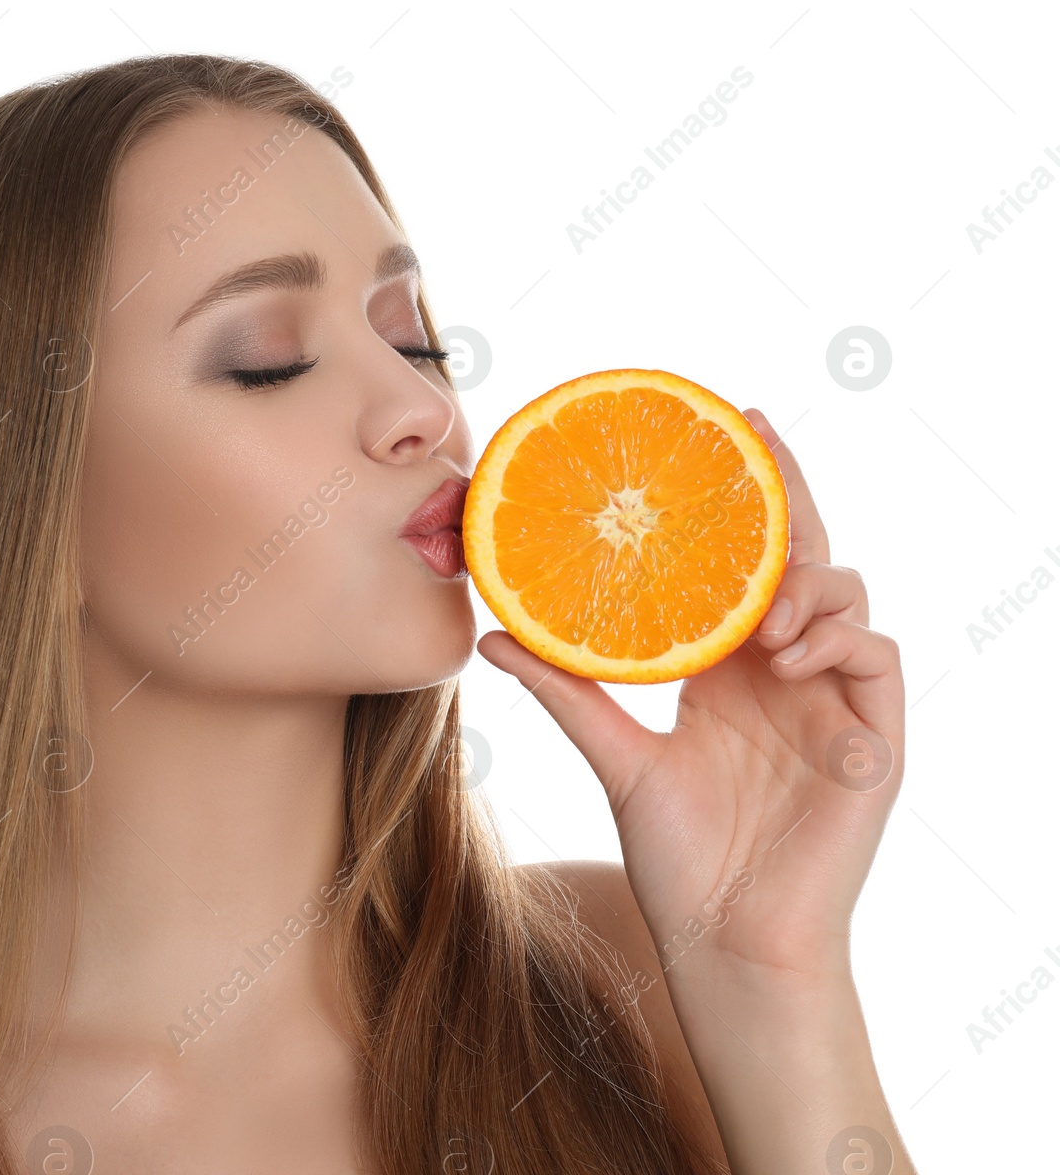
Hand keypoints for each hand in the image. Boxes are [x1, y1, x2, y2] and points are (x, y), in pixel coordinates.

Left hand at [477, 408, 904, 983]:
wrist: (723, 940)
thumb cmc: (676, 855)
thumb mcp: (614, 755)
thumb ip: (566, 689)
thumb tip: (492, 634)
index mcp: (726, 667)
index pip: (741, 565)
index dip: (739, 499)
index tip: (719, 430)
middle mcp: (782, 671)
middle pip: (799, 559)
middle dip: (784, 493)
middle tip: (754, 434)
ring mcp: (833, 700)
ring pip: (845, 597)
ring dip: (802, 582)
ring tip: (755, 609)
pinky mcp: (874, 737)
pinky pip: (878, 655)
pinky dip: (839, 637)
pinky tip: (785, 654)